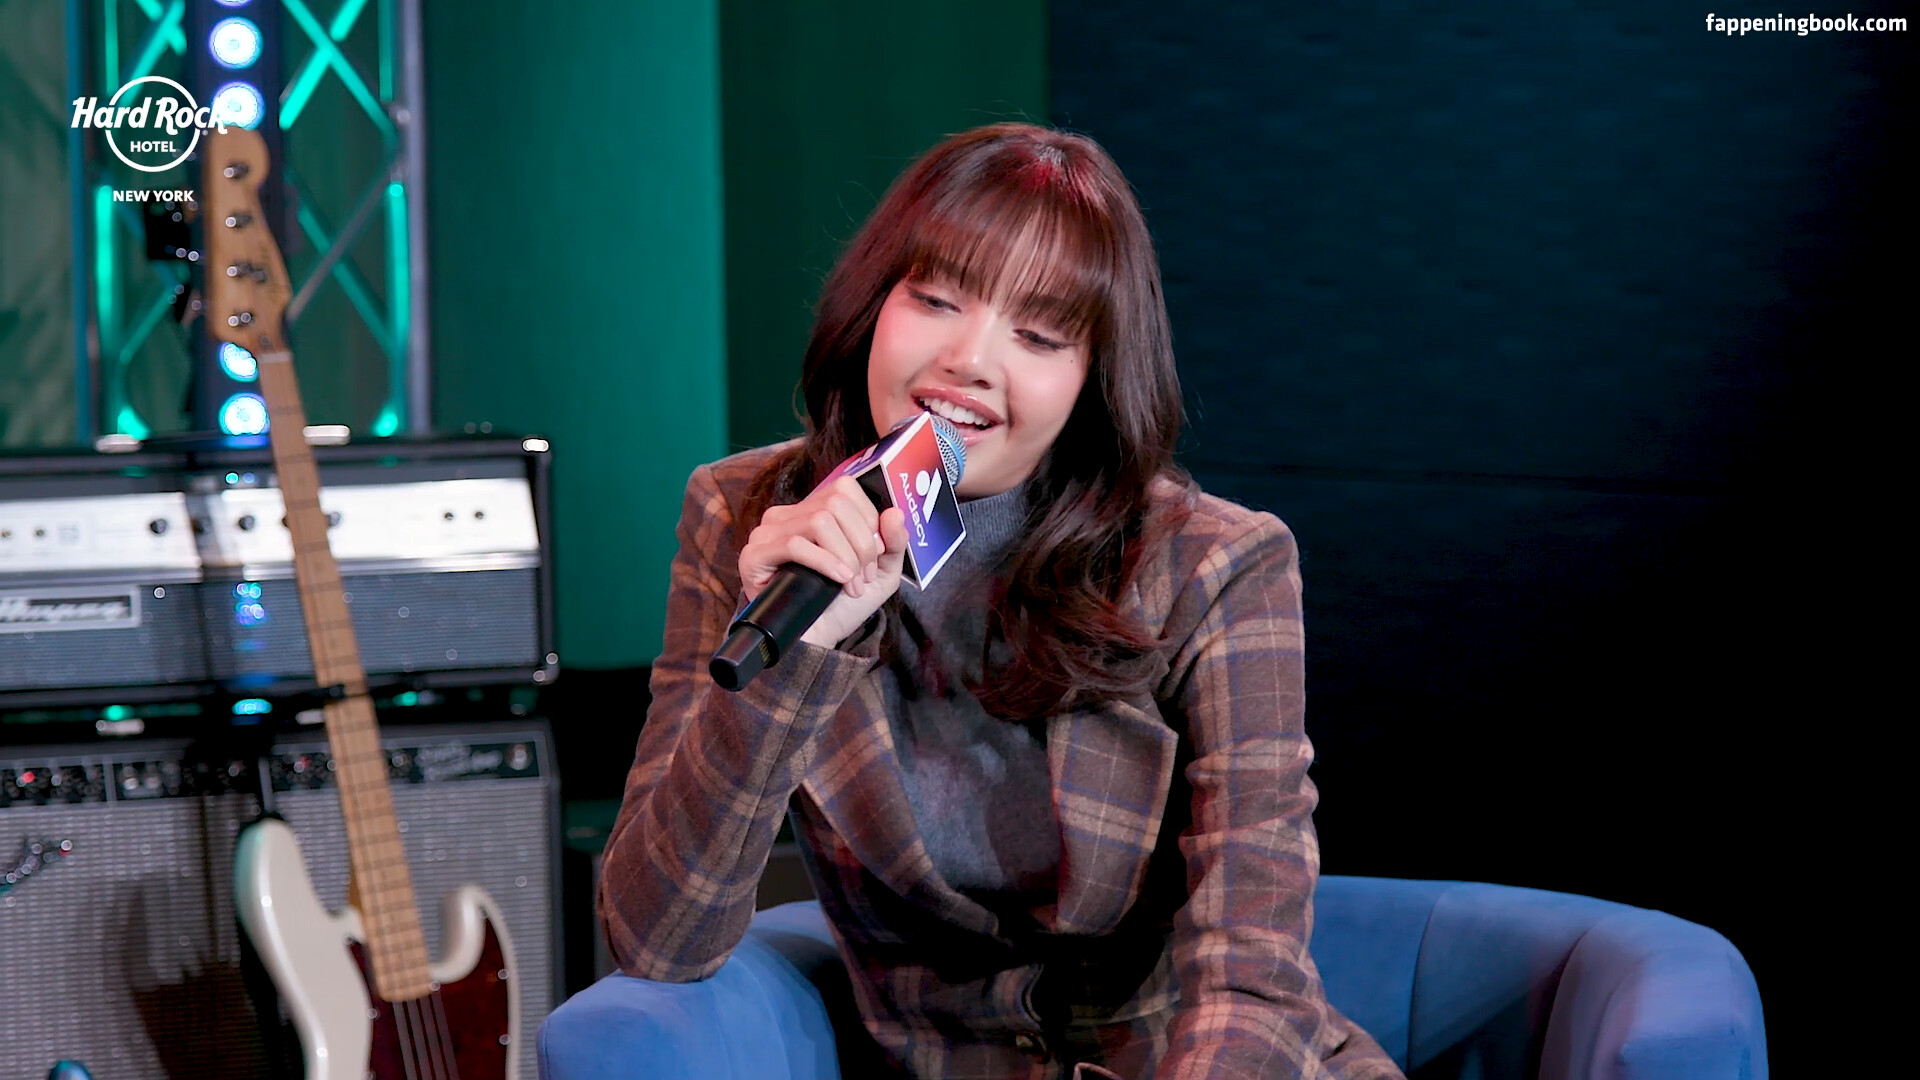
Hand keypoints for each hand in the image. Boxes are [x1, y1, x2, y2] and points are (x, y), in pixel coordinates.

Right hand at [739, 476, 910, 649]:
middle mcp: (788, 515)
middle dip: (860, 543)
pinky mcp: (755, 555)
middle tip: (863, 576)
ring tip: (850, 585)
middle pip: (835, 504)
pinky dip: (825, 562)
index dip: (868, 521)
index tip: (874, 558)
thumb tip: (895, 512)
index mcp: (813, 510)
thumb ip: (893, 542)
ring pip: (819, 521)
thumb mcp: (881, 572)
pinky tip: (839, 580)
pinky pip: (794, 544)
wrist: (816, 640)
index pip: (844, 489)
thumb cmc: (842, 604)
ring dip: (845, 556)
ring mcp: (767, 532)